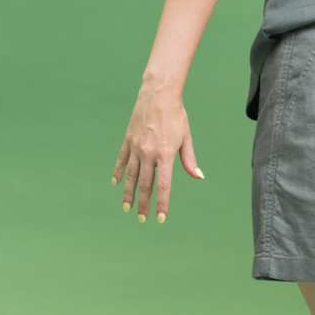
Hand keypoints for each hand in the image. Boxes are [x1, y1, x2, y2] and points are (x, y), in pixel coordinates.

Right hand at [112, 82, 203, 223]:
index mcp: (165, 154)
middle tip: (142, 219)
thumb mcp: (185, 138)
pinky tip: (116, 184)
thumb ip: (189, 160)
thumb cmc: (175, 116)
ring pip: (130, 176)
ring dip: (128, 194)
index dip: (162, 203)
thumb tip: (198, 177)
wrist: (157, 94)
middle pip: (145, 185)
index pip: (163, 186)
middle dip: (144, 204)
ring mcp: (135, 147)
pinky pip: (121, 160)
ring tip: (127, 208)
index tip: (160, 218)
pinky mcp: (127, 140)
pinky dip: (118, 173)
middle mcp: (148, 153)